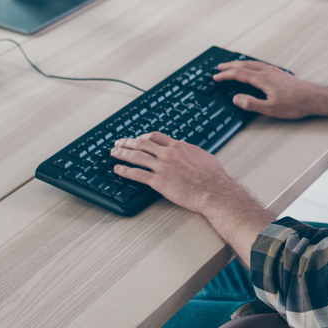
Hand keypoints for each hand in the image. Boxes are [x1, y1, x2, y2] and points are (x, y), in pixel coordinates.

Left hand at [111, 131, 239, 212]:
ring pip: (137, 156)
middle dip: (128, 142)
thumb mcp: (204, 156)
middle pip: (142, 144)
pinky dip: (125, 171)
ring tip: (114, 153)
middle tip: (119, 143)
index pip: (156, 137)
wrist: (214, 191)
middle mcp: (168, 154)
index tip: (138, 138)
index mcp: (179, 147)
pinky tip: (118, 170)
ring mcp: (162, 167)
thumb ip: (192, 151)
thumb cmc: (213, 177)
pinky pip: (138, 174)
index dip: (143, 137)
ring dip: (122, 154)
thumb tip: (189, 149)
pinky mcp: (159, 181)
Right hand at [214, 60, 322, 118]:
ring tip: (232, 65)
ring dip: (240, 64)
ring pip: (252, 63)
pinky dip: (250, 64)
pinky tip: (252, 68)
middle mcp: (268, 72)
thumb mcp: (271, 109)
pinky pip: (260, 64)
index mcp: (263, 79)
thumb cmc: (296, 104)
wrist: (314, 98)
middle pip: (244, 65)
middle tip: (219, 67)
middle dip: (230, 66)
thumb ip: (252, 104)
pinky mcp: (280, 73)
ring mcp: (274, 71)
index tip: (216, 77)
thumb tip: (237, 99)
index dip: (226, 75)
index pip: (239, 74)